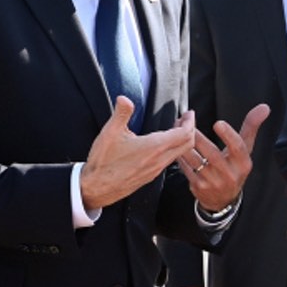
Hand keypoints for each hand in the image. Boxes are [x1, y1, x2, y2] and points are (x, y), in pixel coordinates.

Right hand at [81, 97, 196, 209]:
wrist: (96, 188)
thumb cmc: (103, 162)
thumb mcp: (110, 133)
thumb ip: (121, 113)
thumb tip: (124, 98)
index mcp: (154, 147)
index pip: (184, 134)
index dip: (190, 122)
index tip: (189, 113)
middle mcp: (159, 160)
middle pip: (187, 145)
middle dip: (190, 130)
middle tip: (185, 119)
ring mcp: (156, 170)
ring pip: (179, 154)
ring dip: (182, 140)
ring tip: (175, 128)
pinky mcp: (151, 176)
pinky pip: (170, 161)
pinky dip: (174, 150)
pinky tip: (163, 144)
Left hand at [179, 103, 270, 211]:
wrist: (224, 199)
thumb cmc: (235, 166)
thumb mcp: (246, 149)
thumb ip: (251, 127)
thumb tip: (264, 107)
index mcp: (243, 163)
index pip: (238, 148)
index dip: (229, 135)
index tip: (218, 123)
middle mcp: (230, 174)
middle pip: (212, 153)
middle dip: (198, 136)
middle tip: (186, 122)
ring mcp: (213, 182)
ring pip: (195, 160)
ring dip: (184, 143)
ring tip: (177, 128)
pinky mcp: (199, 187)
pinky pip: (186, 168)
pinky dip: (180, 155)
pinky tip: (175, 144)